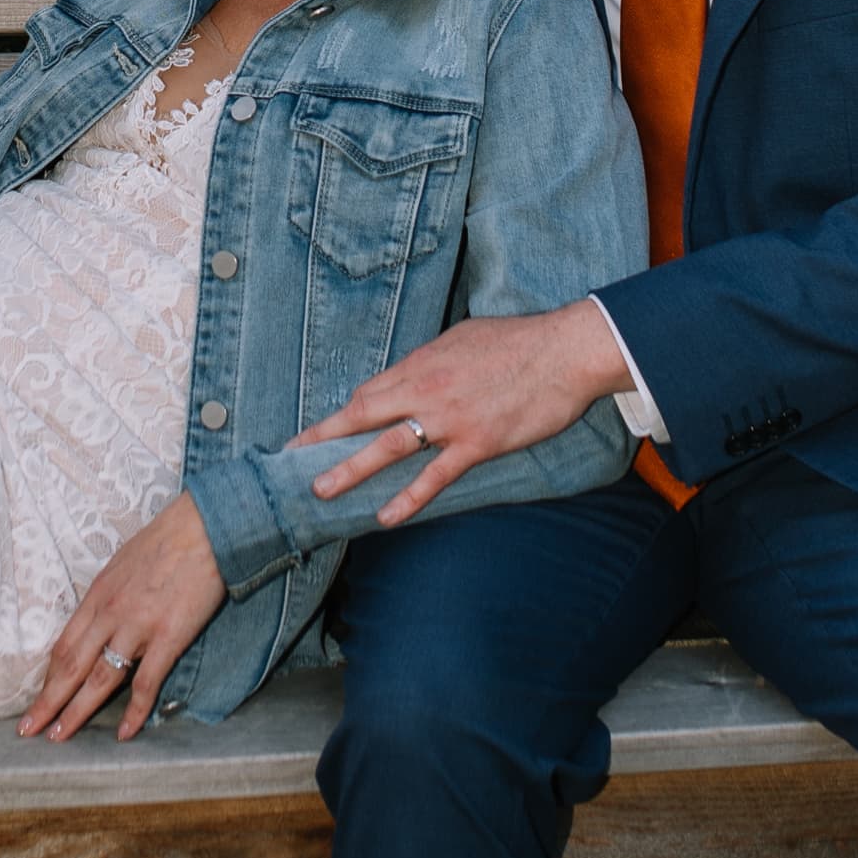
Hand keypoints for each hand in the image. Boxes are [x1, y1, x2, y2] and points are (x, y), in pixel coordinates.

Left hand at [20, 496, 225, 742]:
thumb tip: (100, 620)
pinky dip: (134, 711)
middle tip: (28, 730)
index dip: (47, 678)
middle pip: (70, 666)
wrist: (203, 527)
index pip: (63, 645)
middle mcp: (110, 613)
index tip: (37, 700)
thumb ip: (109, 596)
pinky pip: (146, 682)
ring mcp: (137, 627)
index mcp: (97, 595)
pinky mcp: (168, 636)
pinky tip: (124, 733)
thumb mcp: (122, 564)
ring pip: (99, 679)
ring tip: (59, 737)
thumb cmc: (166, 541)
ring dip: (76, 712)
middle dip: (47, 702)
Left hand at [295, 301, 634, 523]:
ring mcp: (448, 419)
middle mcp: (425, 390)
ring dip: (349, 469)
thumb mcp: (464, 339)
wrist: (564, 351)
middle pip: (362, 414)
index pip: (371, 392)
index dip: (345, 414)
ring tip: (321, 490)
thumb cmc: (519, 341)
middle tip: (293, 456)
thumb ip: (435, 361)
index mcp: (422, 363)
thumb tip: (417, 374)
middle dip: (323, 436)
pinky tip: (385, 517)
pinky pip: (434, 477)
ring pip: (386, 447)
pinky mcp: (476, 444)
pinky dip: (408, 499)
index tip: (322, 430)